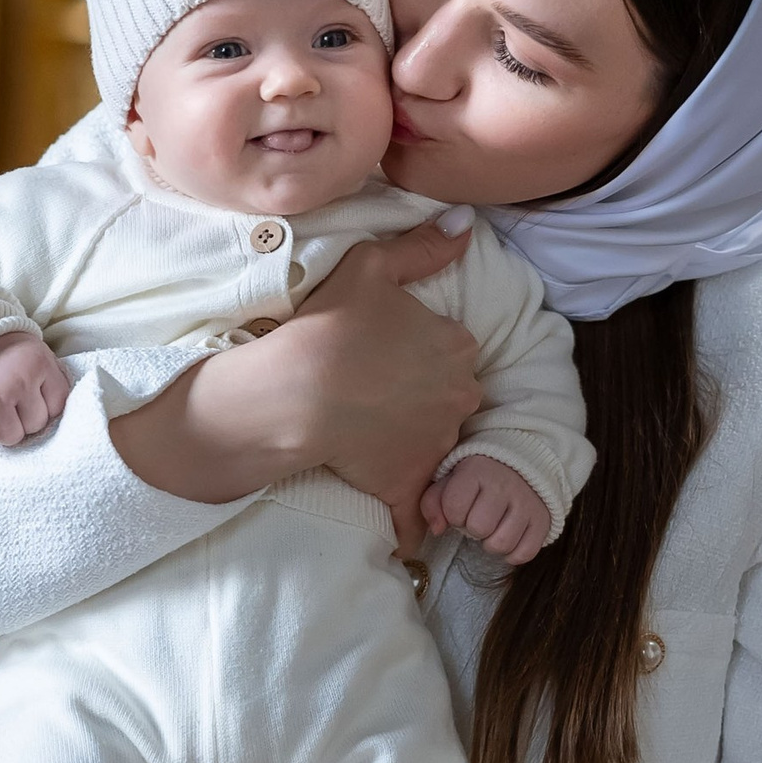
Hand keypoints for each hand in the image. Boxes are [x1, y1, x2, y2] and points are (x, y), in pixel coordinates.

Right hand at [0, 331, 70, 447]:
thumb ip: (49, 380)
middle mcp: (19, 381)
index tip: (30, 395)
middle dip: (23, 417)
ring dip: (2, 427)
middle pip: (35, 425)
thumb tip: (56, 416)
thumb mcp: (34, 354)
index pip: (57, 407)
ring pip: (11, 437)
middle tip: (8, 400)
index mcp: (39, 364)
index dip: (43, 406)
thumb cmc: (1, 351)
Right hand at [110, 219, 483, 556]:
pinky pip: (420, 513)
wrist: (296, 391)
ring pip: (434, 442)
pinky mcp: (410, 480)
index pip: (451, 349)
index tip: (386, 354)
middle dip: (421, 396)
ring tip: (369, 436)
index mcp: (456, 345)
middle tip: (375, 393)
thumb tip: (464, 225)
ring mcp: (437, 441)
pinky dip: (416, 524)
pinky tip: (408, 538)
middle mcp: (459, 394)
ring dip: (412, 443)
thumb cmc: (330, 326)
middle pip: (448, 395)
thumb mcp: (372, 267)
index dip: (419, 351)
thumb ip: (422, 247)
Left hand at [423, 453, 553, 563]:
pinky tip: (509, 538)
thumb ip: (433, 502)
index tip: (460, 507)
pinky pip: (524, 553)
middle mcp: (505, 485)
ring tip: (493, 528)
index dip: (452, 514)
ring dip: (491, 543)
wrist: (521, 465)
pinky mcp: (543, 521)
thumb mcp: (450, 480)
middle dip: (472, 528)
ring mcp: (527, 503)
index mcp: (477, 471)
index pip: (454, 507)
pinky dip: (513, 553)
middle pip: (478, 528)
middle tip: (478, 518)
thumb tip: (438, 530)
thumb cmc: (477, 478)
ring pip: (501, 544)